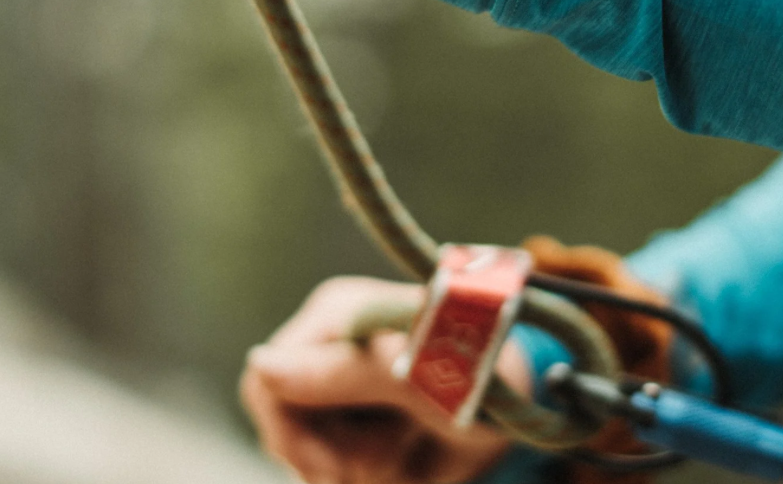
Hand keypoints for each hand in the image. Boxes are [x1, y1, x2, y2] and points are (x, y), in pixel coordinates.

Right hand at [240, 276, 530, 483]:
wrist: (523, 400)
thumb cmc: (479, 374)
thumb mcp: (414, 379)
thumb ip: (339, 371)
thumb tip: (259, 362)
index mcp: (337, 313)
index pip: (266, 384)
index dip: (293, 440)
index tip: (340, 472)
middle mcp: (328, 338)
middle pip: (280, 425)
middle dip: (326, 460)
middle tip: (385, 463)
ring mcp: (336, 373)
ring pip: (301, 451)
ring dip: (351, 468)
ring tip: (405, 449)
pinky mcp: (348, 407)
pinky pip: (324, 460)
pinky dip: (362, 471)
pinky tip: (399, 454)